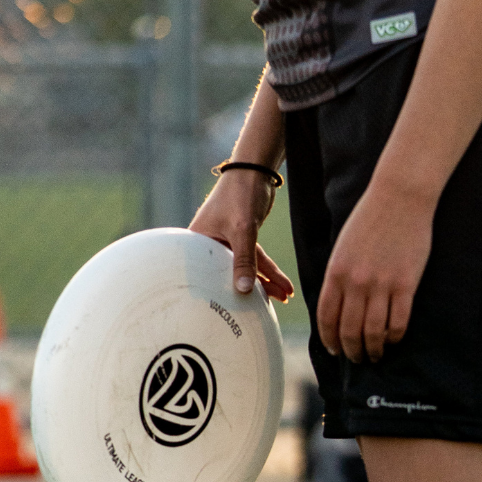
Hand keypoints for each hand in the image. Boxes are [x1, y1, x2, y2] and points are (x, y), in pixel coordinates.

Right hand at [189, 171, 293, 302]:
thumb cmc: (240, 194)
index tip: (232, 312)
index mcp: (198, 243)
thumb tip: (245, 290)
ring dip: (267, 282)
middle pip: (229, 275)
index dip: (219, 294)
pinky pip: (256, 261)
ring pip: (247, 269)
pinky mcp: (242, 240)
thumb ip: (245, 260)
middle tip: (265, 311)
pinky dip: (270, 271)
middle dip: (251, 291)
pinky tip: (284, 285)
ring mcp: (226, 244)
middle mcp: (209, 245)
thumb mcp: (243, 230)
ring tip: (284, 297)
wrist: (254, 170)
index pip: (206, 275)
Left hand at [317, 180, 433, 361]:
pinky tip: (393, 340)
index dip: (330, 340)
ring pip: (373, 333)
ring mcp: (381, 285)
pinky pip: (398, 322)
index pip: (327, 319)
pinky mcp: (405, 285)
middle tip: (356, 358)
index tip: (335, 350)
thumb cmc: (370, 219)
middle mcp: (356, 283)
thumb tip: (337, 308)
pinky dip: (394, 337)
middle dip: (351, 351)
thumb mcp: (342, 248)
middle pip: (349, 331)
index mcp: (336, 274)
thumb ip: (338, 278)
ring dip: (373, 350)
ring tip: (375, 355)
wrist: (400, 196)